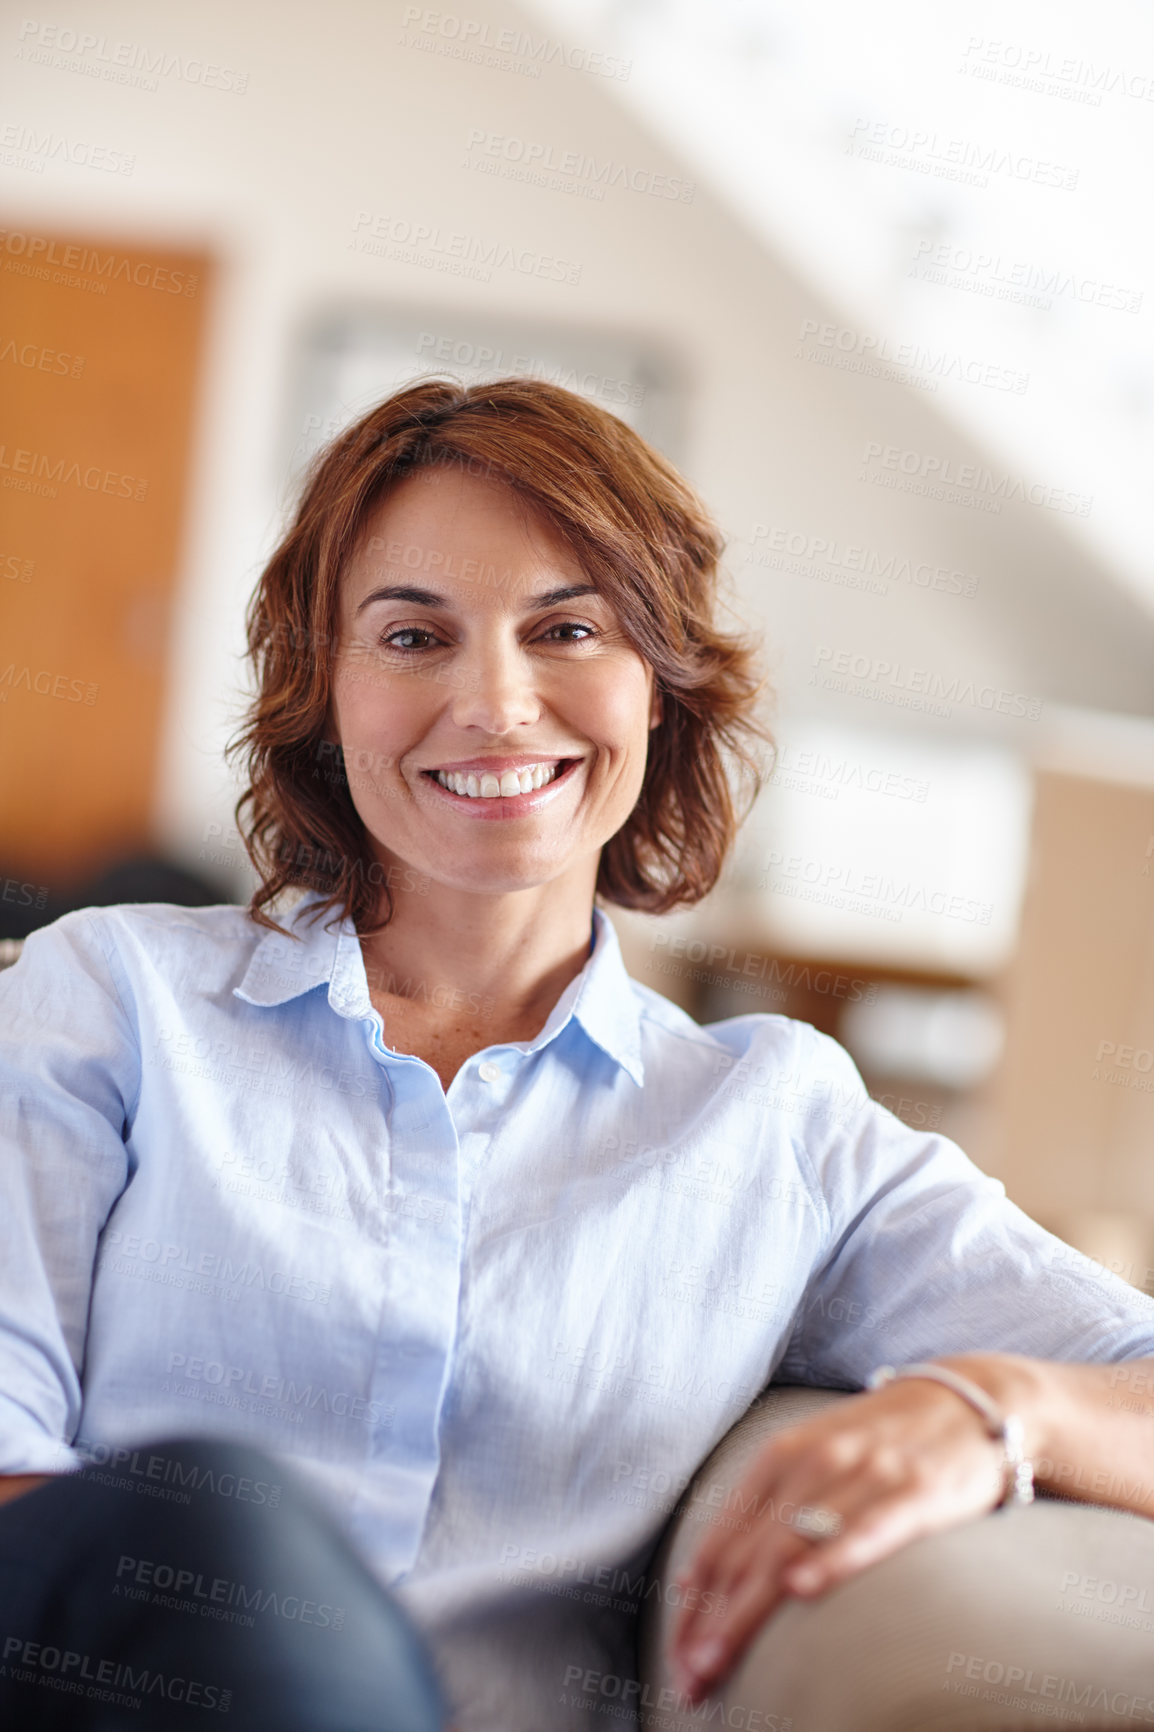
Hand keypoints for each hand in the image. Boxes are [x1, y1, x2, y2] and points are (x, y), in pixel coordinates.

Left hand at [669, 1358, 1025, 1701]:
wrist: (972, 1402)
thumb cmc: (883, 1442)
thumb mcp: (814, 1460)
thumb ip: (762, 1512)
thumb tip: (696, 1579)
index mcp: (780, 1456)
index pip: (720, 1540)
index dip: (693, 1603)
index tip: (677, 1654)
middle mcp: (814, 1460)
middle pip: (747, 1553)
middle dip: (711, 1620)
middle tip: (689, 1677)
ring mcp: (865, 1474)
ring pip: (791, 1547)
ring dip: (748, 1610)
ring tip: (717, 1658)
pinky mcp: (917, 1491)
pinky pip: (868, 1530)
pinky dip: (832, 1558)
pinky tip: (800, 1589)